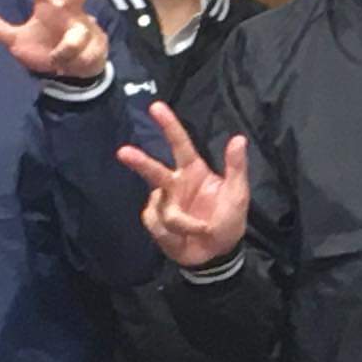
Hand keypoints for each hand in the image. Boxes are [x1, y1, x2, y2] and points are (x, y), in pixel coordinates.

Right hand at [118, 99, 252, 269]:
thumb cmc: (228, 220)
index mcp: (193, 171)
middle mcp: (174, 183)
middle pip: (154, 170)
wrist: (216, 255)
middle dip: (139, 162)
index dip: (169, 125)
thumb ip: (236, 167)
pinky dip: (174, 234)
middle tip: (123, 152)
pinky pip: (159, 225)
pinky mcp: (154, 221)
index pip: (180, 144)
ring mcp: (161, 202)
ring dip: (182, 223)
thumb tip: (238, 138)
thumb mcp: (238, 194)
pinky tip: (183, 238)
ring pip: (163, 208)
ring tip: (200, 230)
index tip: (156, 106)